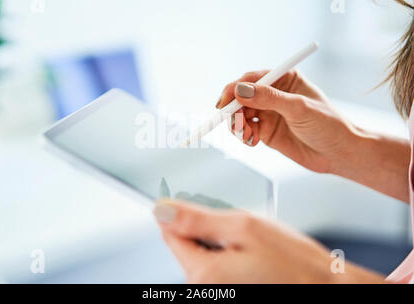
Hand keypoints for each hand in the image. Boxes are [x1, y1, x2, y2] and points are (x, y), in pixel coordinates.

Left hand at [153, 200, 384, 282]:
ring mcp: (216, 288)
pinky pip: (216, 260)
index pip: (169, 233)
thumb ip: (198, 220)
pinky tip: (250, 248)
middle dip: (205, 225)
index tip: (189, 198)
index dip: (177, 211)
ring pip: (202, 250)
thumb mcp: (245, 227)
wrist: (325, 285)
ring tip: (248, 236)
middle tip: (235, 221)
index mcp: (203, 273)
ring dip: (218, 236)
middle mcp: (204, 286)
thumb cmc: (294, 261)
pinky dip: (228, 248)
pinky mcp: (228, 285)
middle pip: (185, 242)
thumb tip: (162, 211)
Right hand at [217, 70, 357, 172]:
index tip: (225, 101)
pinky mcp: (266, 132)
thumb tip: (240, 90)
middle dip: (233, 110)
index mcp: (284, 79)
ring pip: (240, 115)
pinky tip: (252, 141)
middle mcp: (273, 95)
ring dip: (237, 125)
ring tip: (246, 135)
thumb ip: (269, 98)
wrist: (340, 154)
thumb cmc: (328, 125)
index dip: (235, 89)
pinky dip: (243, 136)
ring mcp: (268, 113)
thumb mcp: (299, 108)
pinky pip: (245, 130)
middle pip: (241, 97)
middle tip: (233, 122)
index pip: (251, 79)